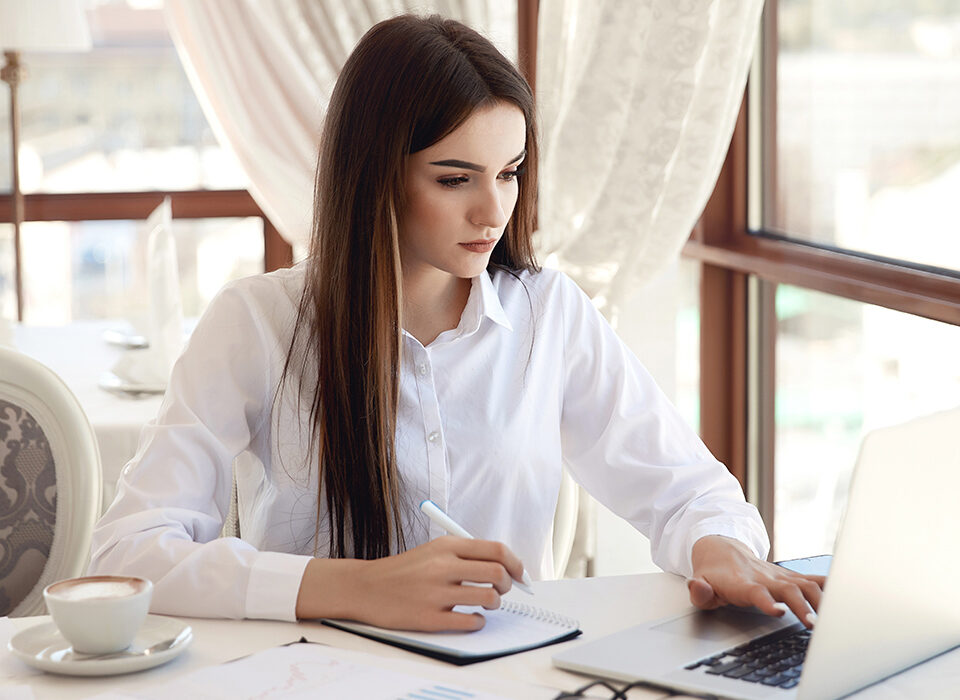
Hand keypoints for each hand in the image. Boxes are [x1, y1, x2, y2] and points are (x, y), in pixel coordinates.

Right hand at [295, 536, 525, 630]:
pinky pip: (470, 622)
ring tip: (485, 603)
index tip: (519, 573)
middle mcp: (442, 566)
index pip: (496, 550)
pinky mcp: (428, 618)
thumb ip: (466, 555)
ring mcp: (435, 593)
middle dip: (508, 585)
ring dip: (494, 603)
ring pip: (488, 598)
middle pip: (497, 573)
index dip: (515, 563)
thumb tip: (505, 567)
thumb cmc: (405, 570)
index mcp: (446, 546)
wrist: (366, 587)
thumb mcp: (433, 550)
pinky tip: (471, 618)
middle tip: (502, 589)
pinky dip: (478, 622)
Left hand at [688, 535, 825, 628]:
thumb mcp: (700, 582)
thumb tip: (698, 588)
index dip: (767, 601)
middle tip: (814, 625)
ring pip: (806, 584)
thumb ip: (700, 591)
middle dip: (803, 606)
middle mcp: (765, 577)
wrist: (722, 548)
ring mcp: (780, 576)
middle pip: (789, 590)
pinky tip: (848, 597)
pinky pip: (815, 579)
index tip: (779, 611)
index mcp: (743, 582)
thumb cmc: (713, 572)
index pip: (756, 592)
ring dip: (822, 600)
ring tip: (834, 619)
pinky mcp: (791, 576)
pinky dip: (832, 586)